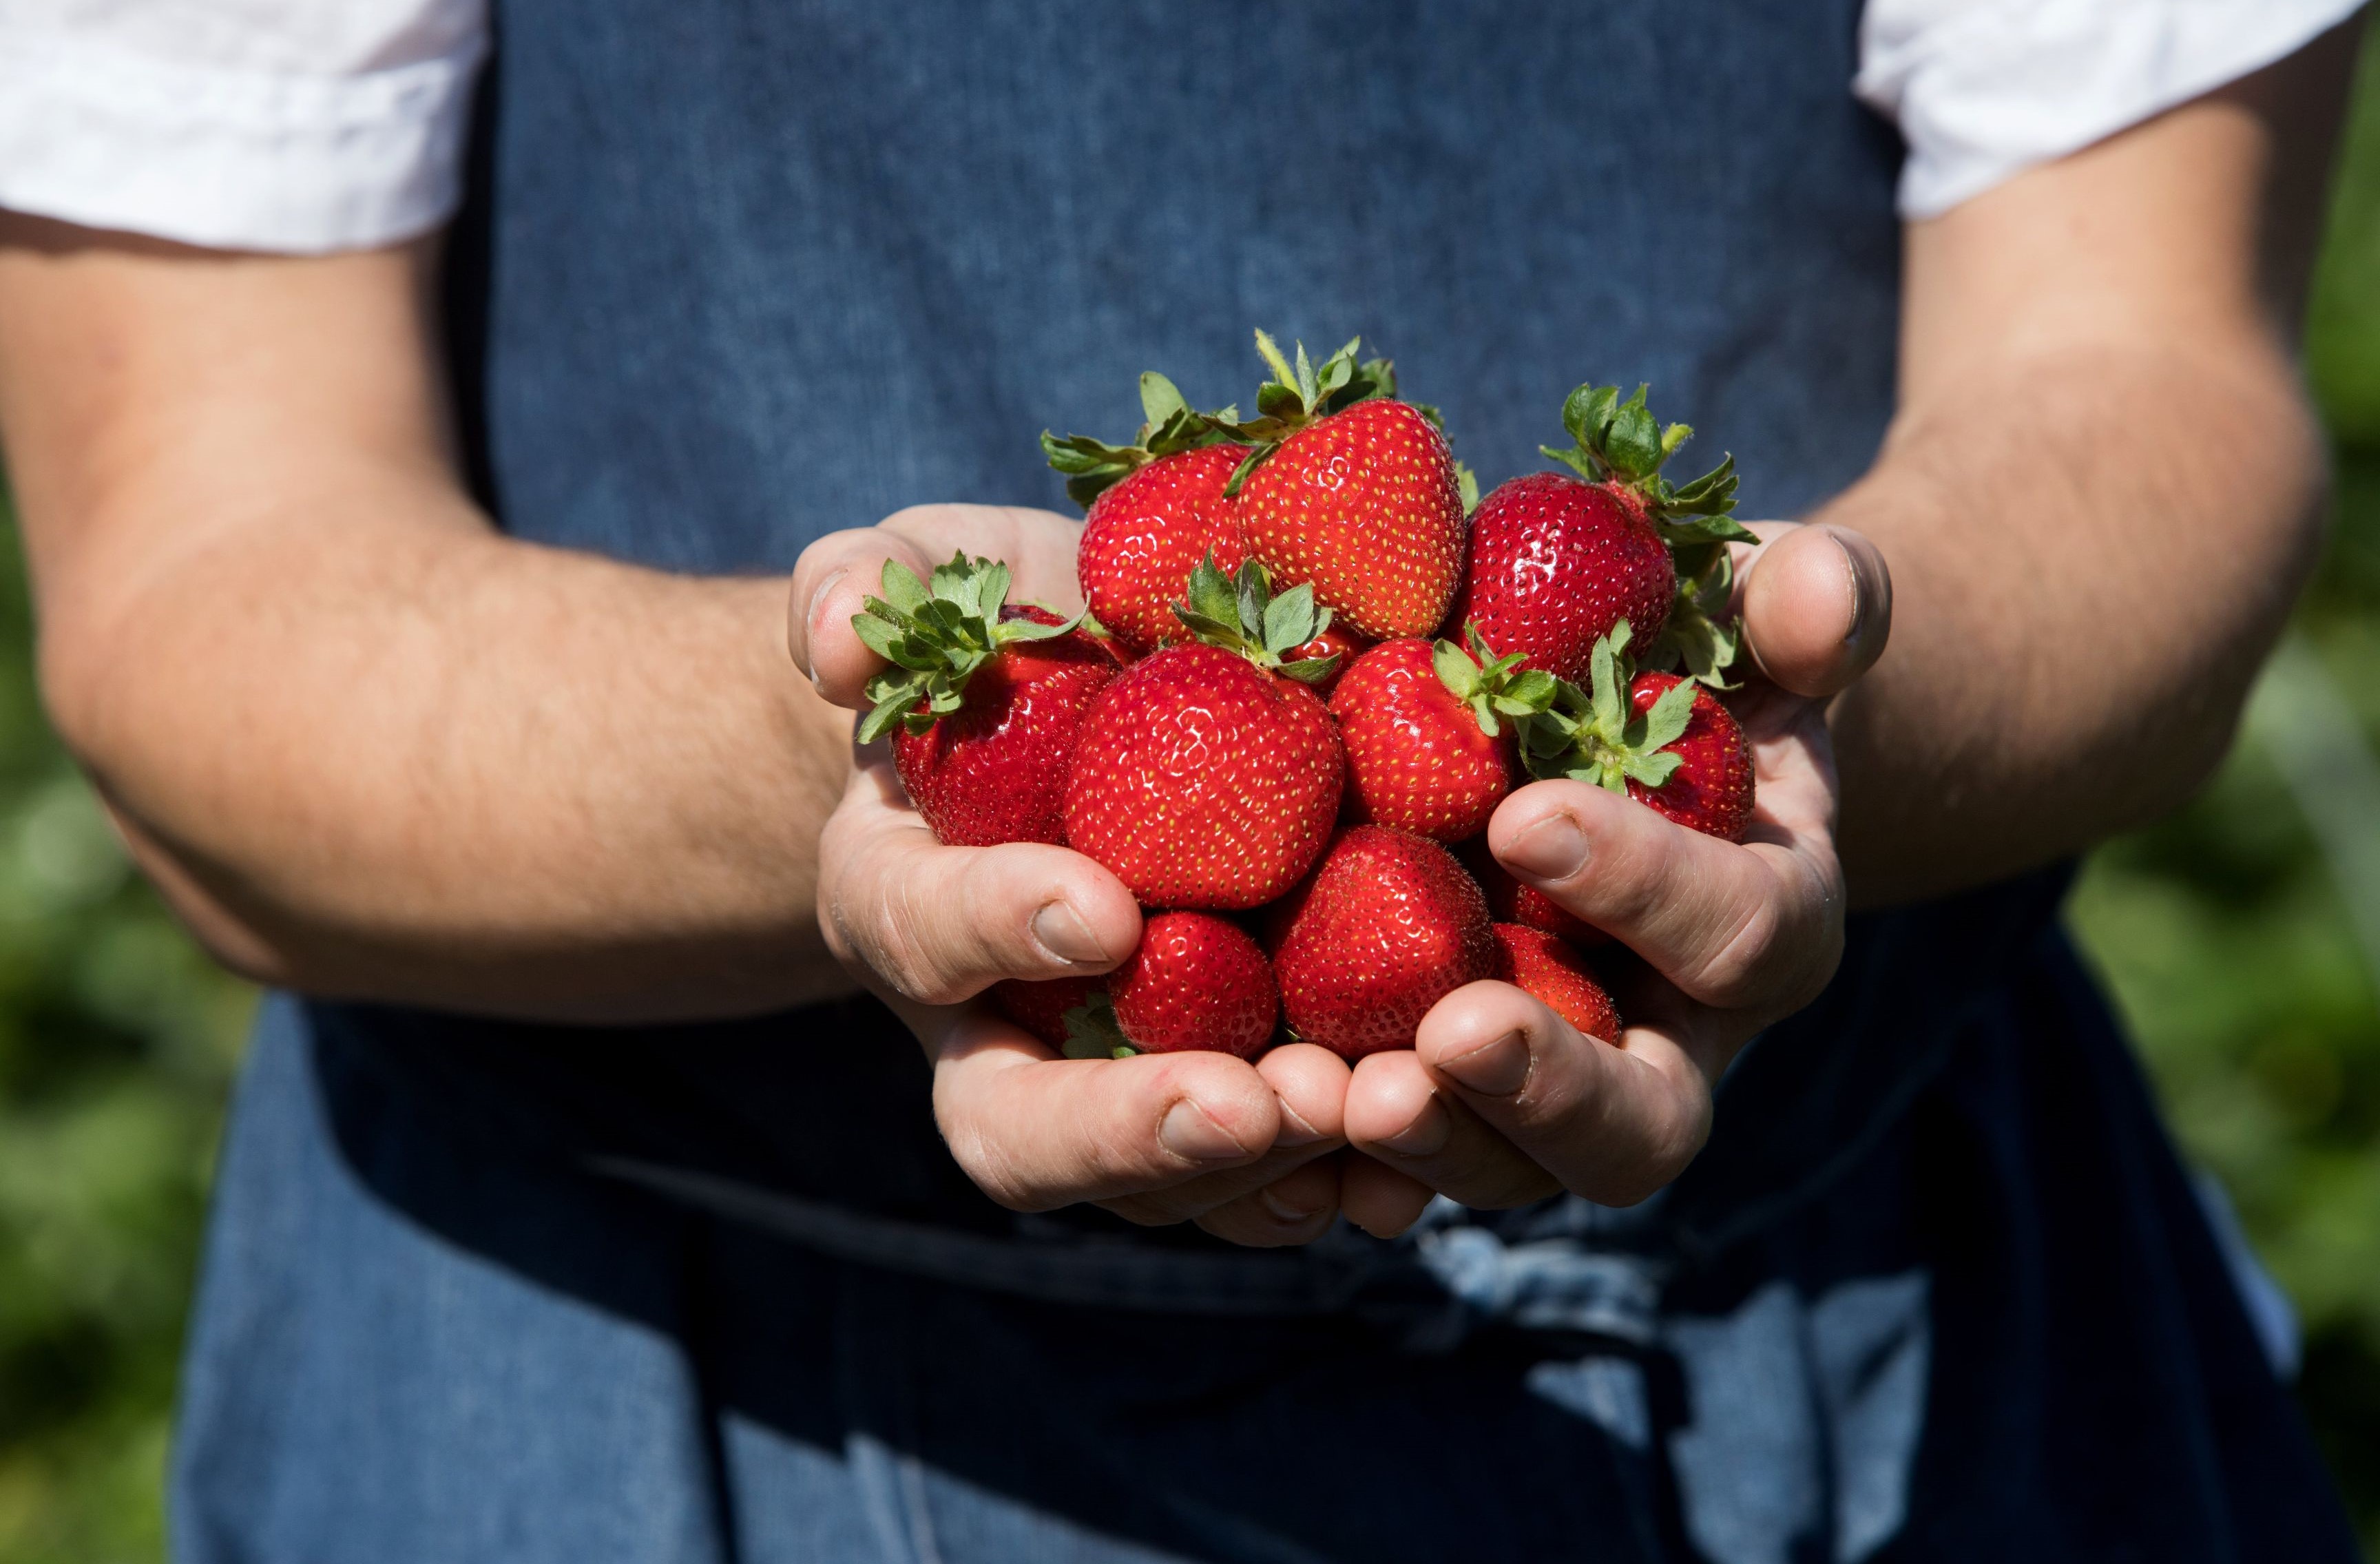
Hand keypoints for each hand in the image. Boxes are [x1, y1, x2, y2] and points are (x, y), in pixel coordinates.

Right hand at [790, 504, 1352, 1245]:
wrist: (1123, 714)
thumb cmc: (1019, 639)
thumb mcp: (932, 571)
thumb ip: (865, 585)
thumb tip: (834, 649)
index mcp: (907, 904)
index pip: (921, 936)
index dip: (997, 930)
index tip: (1106, 911)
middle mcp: (995, 1029)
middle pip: (1023, 1133)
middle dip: (1133, 1130)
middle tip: (1253, 1102)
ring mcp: (1116, 1084)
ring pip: (1160, 1186)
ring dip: (1267, 1168)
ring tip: (1373, 1109)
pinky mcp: (1233, 1095)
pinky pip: (1272, 1186)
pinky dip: (1344, 1180)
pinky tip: (1420, 1156)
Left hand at [1338, 522, 1891, 1235]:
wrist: (1608, 742)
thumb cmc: (1690, 661)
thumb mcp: (1753, 620)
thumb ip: (1806, 602)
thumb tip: (1821, 590)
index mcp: (1764, 921)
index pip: (1735, 930)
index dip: (1644, 884)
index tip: (1525, 815)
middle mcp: (1671, 1037)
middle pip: (1643, 1121)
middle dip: (1551, 1090)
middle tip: (1451, 1035)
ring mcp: (1552, 1087)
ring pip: (1515, 1166)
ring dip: (1436, 1144)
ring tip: (1343, 1098)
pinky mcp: (1449, 1099)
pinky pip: (1405, 1170)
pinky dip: (1346, 1174)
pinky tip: (1278, 1145)